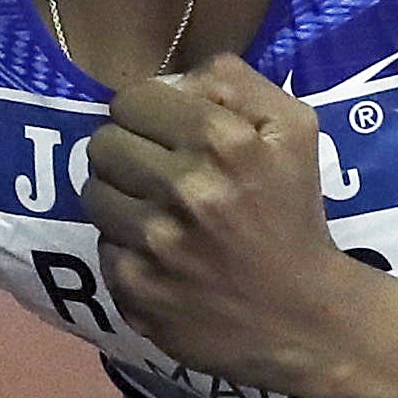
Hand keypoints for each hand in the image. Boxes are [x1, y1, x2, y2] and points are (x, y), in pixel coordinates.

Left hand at [81, 57, 371, 395]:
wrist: (304, 318)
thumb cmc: (294, 213)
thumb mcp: (293, 129)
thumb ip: (235, 82)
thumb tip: (177, 79)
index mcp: (223, 141)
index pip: (131, 100)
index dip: (146, 113)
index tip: (162, 132)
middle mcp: (184, 190)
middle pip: (103, 144)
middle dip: (127, 152)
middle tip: (154, 172)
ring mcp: (155, 245)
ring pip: (93, 194)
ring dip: (120, 199)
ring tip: (155, 213)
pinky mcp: (135, 292)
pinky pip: (102, 247)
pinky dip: (127, 249)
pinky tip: (161, 257)